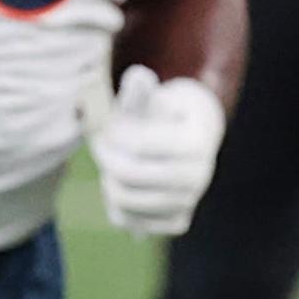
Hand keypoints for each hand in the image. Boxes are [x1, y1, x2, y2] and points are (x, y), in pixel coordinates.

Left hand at [92, 67, 227, 240]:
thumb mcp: (154, 98)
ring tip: (111, 163)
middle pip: (128, 175)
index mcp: (196, 142)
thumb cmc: (164, 113)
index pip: (137, 144)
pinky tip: (124, 184)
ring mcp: (189, 203)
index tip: (108, 124)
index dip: (113, 133)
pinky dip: (116, 204)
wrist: (193, 137)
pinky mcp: (177, 222)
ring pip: (124, 202)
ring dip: (108, 180)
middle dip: (105, 157)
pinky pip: (129, 222)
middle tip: (99, 144)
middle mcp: (198, 178)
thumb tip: (137, 76)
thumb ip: (141, 91)